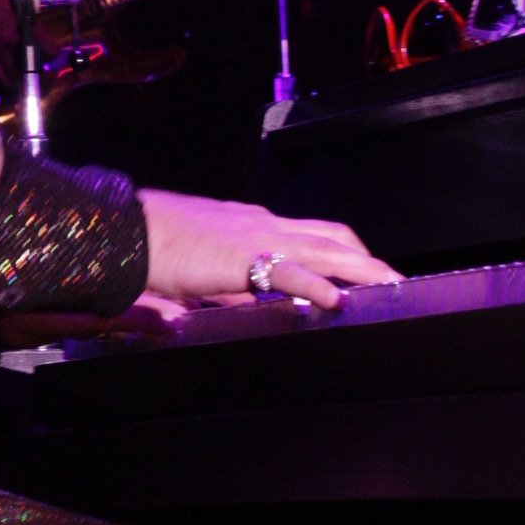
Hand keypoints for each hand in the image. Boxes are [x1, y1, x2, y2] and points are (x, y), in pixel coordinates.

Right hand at [136, 187, 401, 314]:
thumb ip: (228, 282)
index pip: (311, 233)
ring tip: (391, 285)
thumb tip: (244, 301)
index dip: (344, 250)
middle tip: (397, 279)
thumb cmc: (154, 244)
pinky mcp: (242, 257)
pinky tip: (338, 301)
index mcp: (253, 223)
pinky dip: (317, 285)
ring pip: (325, 249)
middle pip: (331, 237)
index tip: (367, 268)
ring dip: (363, 268)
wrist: (127, 229)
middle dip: (368, 259)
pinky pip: (288, 271)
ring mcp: (256, 236)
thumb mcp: (202, 264)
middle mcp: (263, 223)